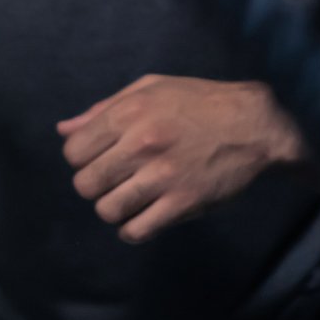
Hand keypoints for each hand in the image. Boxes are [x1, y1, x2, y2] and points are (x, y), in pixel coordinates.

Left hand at [58, 75, 303, 243]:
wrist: (255, 124)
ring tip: (130, 199)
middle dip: (95, 186)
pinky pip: (137, 230)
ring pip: (108, 210)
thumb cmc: (199, 102)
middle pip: (86, 184)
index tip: (100, 159)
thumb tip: (63, 130)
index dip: (82, 160)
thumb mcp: (150, 88)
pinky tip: (143, 217)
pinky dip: (133, 229)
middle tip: (114, 181)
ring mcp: (162, 176)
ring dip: (114, 209)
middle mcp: (140, 144)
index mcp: (128, 113)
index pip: (74, 152)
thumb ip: (104, 108)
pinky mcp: (183, 203)